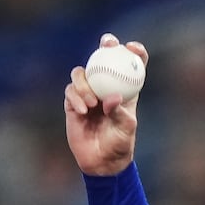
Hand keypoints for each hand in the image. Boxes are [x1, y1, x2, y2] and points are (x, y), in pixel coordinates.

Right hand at [64, 34, 147, 175]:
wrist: (102, 161)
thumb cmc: (120, 144)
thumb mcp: (126, 128)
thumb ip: (119, 112)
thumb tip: (112, 97)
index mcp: (125, 91)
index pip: (131, 66)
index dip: (134, 53)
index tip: (132, 47)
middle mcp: (106, 88)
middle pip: (104, 59)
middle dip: (105, 46)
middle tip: (106, 44)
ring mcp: (88, 94)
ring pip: (81, 73)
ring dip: (84, 83)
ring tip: (92, 103)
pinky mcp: (73, 103)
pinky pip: (70, 91)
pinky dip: (75, 97)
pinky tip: (82, 110)